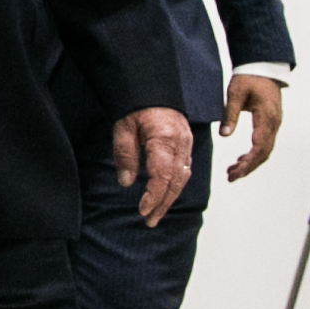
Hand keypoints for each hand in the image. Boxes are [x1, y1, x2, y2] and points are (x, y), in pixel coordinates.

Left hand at [110, 107, 194, 226]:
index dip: (154, 196)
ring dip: (170, 198)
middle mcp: (181, 143)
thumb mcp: (122, 127)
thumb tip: (125, 182)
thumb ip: (125, 154)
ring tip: (155, 214)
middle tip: (150, 221)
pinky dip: (175, 185)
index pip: (163, 175)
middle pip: (176, 181)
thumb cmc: (135, 106)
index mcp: (165, 138)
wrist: (152, 87)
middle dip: (163, 204)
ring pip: (183, 177)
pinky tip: (165, 195)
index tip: (142, 210)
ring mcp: (186, 144)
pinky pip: (184, 169)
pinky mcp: (186, 144)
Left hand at [220, 72, 288, 184]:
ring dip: (250, 163)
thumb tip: (225, 135)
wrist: (264, 67)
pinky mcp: (270, 123)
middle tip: (231, 176)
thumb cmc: (249, 78)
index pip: (259, 146)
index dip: (248, 162)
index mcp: (266, 117)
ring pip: (265, 150)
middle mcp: (274, 123)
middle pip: (264, 153)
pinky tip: (241, 160)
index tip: (235, 172)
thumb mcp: (235, 93)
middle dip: (248, 167)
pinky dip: (254, 154)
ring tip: (232, 171)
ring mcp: (274, 124)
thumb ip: (230, 114)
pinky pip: (264, 144)